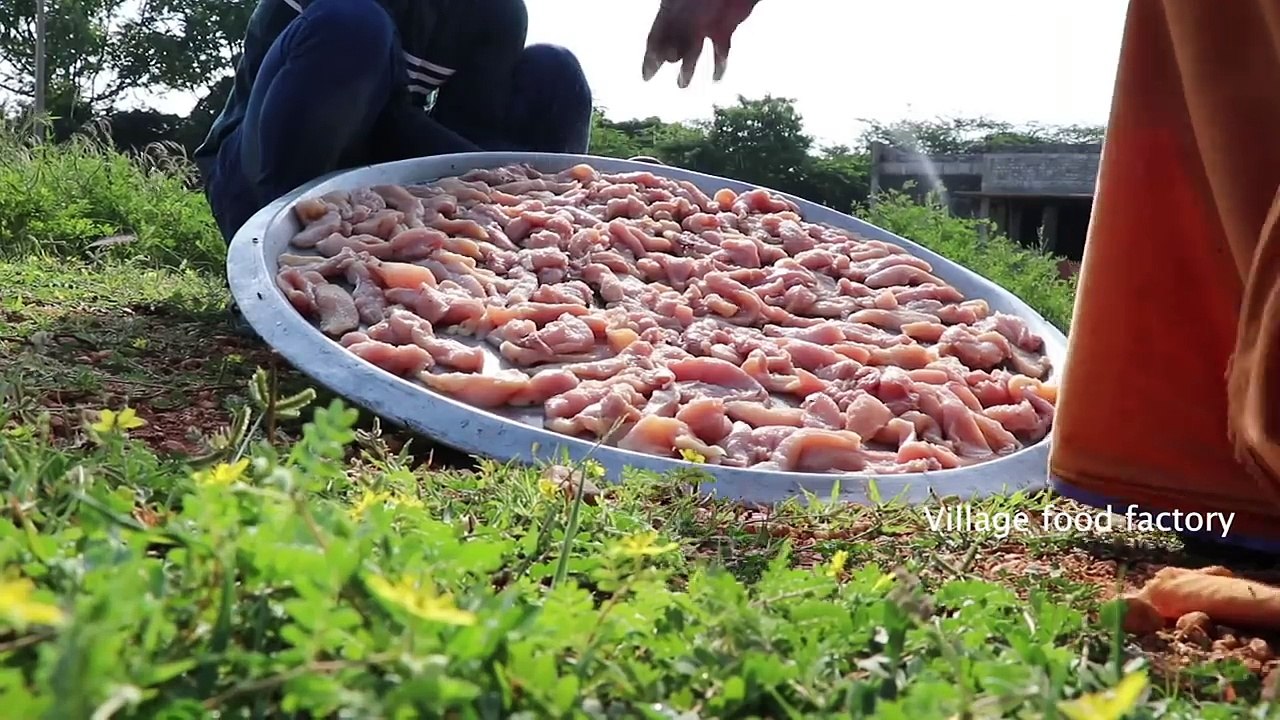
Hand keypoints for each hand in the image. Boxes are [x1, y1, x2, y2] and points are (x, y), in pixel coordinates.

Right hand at [642, 0, 758, 87]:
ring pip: (694, 52)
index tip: (647, 77)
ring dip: (688, 70)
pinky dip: (719, 66)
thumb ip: (675, 32)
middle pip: (672, 45)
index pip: (656, 38)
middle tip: (657, 76)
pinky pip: (721, 51)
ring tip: (682, 84)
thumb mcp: (680, 11)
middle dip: (664, 60)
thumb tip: (669, 58)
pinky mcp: (725, 27)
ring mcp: (706, 24)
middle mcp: (687, 20)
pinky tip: (716, 78)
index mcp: (671, 12)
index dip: (650, 58)